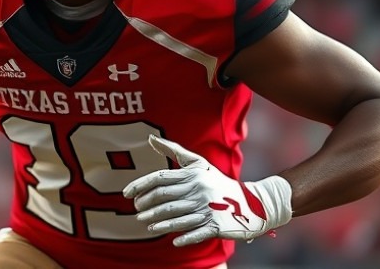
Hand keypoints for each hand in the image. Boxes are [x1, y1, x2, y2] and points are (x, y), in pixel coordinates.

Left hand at [122, 134, 291, 246]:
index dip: (140, 186)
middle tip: (136, 210)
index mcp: (192, 175)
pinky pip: (197, 232)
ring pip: (176, 216)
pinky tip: (173, 240)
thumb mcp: (198, 163)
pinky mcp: (218, 226)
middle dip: (146, 205)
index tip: (126, 193)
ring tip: (145, 224)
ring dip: (158, 222)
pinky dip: (184, 236)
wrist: (253, 203)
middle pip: (164, 198)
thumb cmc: (217, 182)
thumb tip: (149, 138)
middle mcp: (199, 190)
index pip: (160, 178)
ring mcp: (208, 208)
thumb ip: (173, 150)